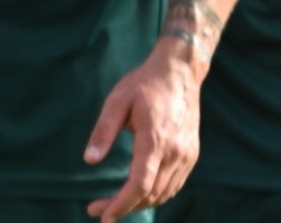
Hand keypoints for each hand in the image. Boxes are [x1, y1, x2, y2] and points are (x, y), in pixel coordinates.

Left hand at [83, 40, 201, 220]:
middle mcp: (175, 153)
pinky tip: (139, 194)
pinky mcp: (191, 154)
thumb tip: (89, 160)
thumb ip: (103, 131)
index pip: (140, 184)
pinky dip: (156, 195)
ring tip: (114, 205)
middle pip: (151, 194)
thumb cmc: (144, 84)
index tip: (102, 215)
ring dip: (140, 204)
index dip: (121, 204)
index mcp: (155, 140)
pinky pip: (174, 185)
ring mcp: (186, 155)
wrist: (180, 72)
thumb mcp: (117, 101)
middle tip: (98, 210)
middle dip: (124, 207)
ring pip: (164, 193)